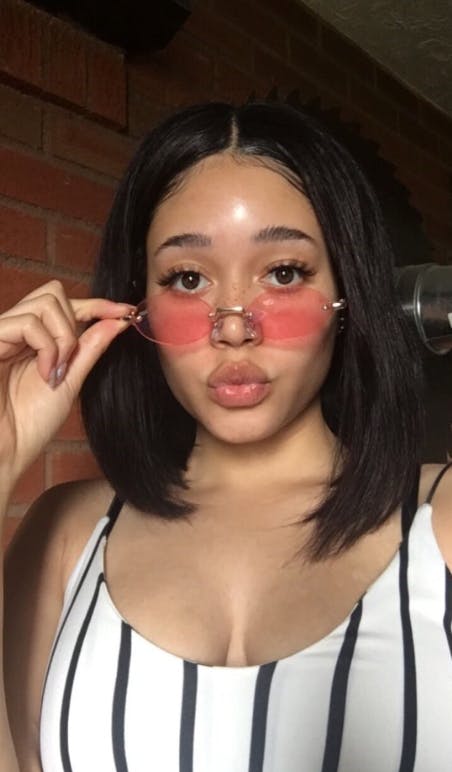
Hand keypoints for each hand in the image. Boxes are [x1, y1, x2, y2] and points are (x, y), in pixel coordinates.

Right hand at [0, 280, 133, 493]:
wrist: (4, 451)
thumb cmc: (28, 424)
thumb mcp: (69, 381)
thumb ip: (89, 349)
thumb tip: (115, 322)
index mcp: (33, 340)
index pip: (66, 306)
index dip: (98, 305)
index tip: (126, 313)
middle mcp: (15, 331)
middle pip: (54, 293)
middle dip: (75, 321)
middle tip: (73, 358)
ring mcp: (1, 333)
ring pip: (44, 302)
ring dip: (63, 338)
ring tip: (56, 371)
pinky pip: (27, 323)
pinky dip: (47, 347)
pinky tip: (45, 373)